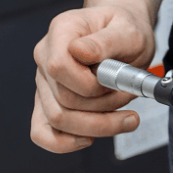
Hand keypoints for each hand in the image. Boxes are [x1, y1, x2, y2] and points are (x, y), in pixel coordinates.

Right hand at [31, 4, 155, 153]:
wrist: (123, 34)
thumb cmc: (125, 29)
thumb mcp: (129, 31)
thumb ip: (106, 41)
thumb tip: (79, 51)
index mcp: (62, 30)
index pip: (59, 66)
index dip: (88, 84)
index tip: (114, 81)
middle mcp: (46, 55)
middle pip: (62, 100)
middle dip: (103, 108)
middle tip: (129, 97)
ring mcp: (44, 81)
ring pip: (58, 120)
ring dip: (97, 124)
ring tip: (124, 115)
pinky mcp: (46, 102)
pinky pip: (42, 133)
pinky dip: (67, 142)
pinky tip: (91, 137)